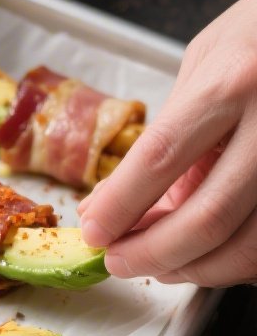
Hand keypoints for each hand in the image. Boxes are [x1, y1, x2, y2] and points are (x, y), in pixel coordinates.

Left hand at [79, 0, 256, 286]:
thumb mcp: (204, 66)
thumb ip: (164, 136)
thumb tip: (109, 204)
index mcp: (234, 82)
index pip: (161, 158)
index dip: (120, 207)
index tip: (94, 233)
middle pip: (208, 217)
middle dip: (153, 255)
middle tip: (120, 262)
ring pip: (247, 247)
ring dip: (195, 270)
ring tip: (162, 265)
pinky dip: (233, 263)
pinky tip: (208, 256)